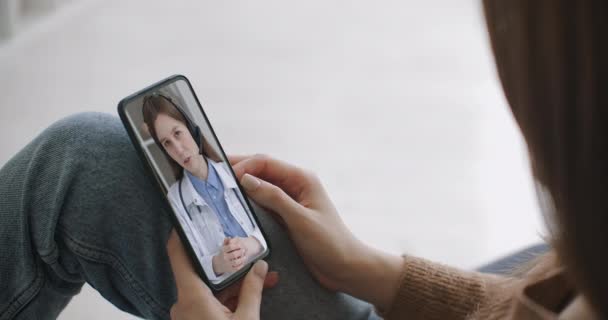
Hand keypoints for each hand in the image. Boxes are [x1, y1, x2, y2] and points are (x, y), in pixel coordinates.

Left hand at [167, 229, 278, 319]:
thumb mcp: (247, 318)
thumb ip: (253, 290)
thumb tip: (260, 266)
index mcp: (191, 297)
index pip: (178, 256)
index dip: (181, 235)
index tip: (188, 219)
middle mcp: (184, 304)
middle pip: (204, 272)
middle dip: (229, 263)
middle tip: (244, 248)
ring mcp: (189, 314)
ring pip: (211, 289)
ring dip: (236, 284)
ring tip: (262, 276)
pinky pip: (212, 304)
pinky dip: (231, 298)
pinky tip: (253, 294)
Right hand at [230, 154, 403, 310]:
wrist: (346, 268)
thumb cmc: (330, 243)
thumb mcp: (300, 220)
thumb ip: (274, 198)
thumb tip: (246, 180)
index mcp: (302, 179)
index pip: (266, 163)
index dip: (243, 165)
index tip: (223, 176)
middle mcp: (296, 185)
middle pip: (261, 170)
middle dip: (238, 170)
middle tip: (212, 175)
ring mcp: (291, 200)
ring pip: (260, 186)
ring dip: (241, 186)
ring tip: (218, 189)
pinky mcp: (287, 216)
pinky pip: (263, 203)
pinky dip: (248, 202)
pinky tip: (234, 206)